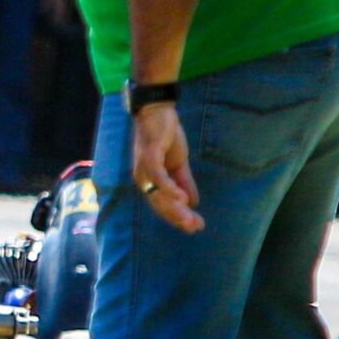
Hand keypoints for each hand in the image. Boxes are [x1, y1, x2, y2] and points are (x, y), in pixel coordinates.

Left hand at [130, 102, 203, 234]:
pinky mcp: (149, 156)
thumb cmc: (165, 135)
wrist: (158, 110)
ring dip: (176, 208)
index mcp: (149, 181)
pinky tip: (182, 199)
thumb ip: (184, 182)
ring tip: (190, 220)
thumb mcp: (179, 163)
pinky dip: (169, 189)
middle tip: (195, 228)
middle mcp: (143, 178)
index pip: (162, 205)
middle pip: (160, 204)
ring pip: (159, 195)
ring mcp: (144, 168)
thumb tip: (193, 202)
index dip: (178, 217)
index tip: (195, 227)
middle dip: (178, 217)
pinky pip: (158, 177)